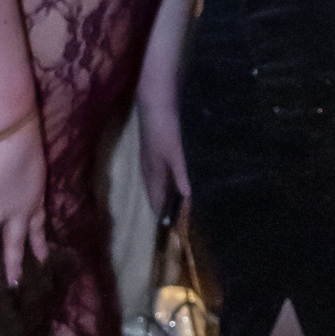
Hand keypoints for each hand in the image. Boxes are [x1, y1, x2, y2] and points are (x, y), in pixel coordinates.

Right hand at [0, 113, 47, 287]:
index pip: (39, 228)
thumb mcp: (34, 171)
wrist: (14, 141)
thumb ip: (25, 182)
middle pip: (15, 243)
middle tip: (14, 284)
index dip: (40, 244)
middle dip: (14, 265)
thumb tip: (13, 181)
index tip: (43, 261)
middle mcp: (17, 212)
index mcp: (34, 202)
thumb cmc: (27, 147)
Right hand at [138, 95, 188, 216]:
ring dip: (160, 195)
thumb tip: (186, 198)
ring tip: (168, 206)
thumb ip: (180, 176)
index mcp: (152, 172)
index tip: (168, 227)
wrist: (155, 107)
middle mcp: (148, 169)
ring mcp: (148, 160)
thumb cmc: (164, 131)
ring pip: (154, 183)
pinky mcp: (152, 151)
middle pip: (154, 193)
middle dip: (161, 206)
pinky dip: (161, 182)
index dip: (162, 212)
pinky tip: (167, 181)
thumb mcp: (175, 155)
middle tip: (170, 220)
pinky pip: (155, 173)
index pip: (156, 199)